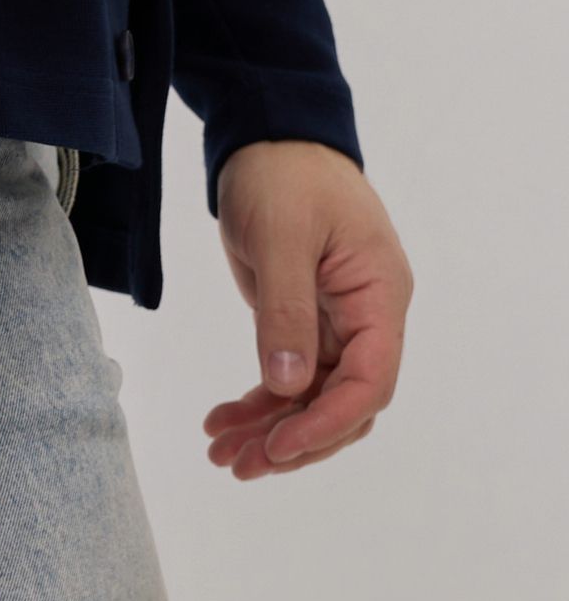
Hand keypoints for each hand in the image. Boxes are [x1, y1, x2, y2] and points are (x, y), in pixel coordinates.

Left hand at [205, 139, 412, 480]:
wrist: (268, 136)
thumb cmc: (284, 173)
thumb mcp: (281, 236)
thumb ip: (286, 310)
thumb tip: (287, 385)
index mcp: (380, 297)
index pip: (370, 381)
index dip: (327, 421)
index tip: (280, 445)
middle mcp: (366, 317)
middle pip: (342, 402)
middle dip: (294, 439)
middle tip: (239, 464)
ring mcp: (335, 320)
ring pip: (311, 396)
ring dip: (270, 429)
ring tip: (221, 453)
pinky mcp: (302, 317)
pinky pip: (289, 374)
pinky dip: (259, 401)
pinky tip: (222, 420)